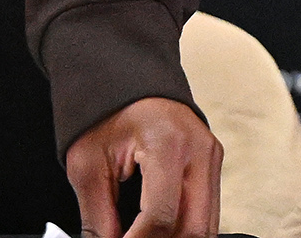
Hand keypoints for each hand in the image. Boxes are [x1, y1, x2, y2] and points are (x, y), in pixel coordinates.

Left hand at [65, 95, 220, 237]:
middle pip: (194, 228)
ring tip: (145, 237)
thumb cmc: (107, 113)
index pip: (160, 217)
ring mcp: (212, 156)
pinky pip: (207, 211)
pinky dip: (185, 229)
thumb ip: (98, 218)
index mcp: (167, 144)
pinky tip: (160, 231)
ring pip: (207, 225)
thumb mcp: (87, 166)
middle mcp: (199, 151)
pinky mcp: (213, 163)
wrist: (127, 78)